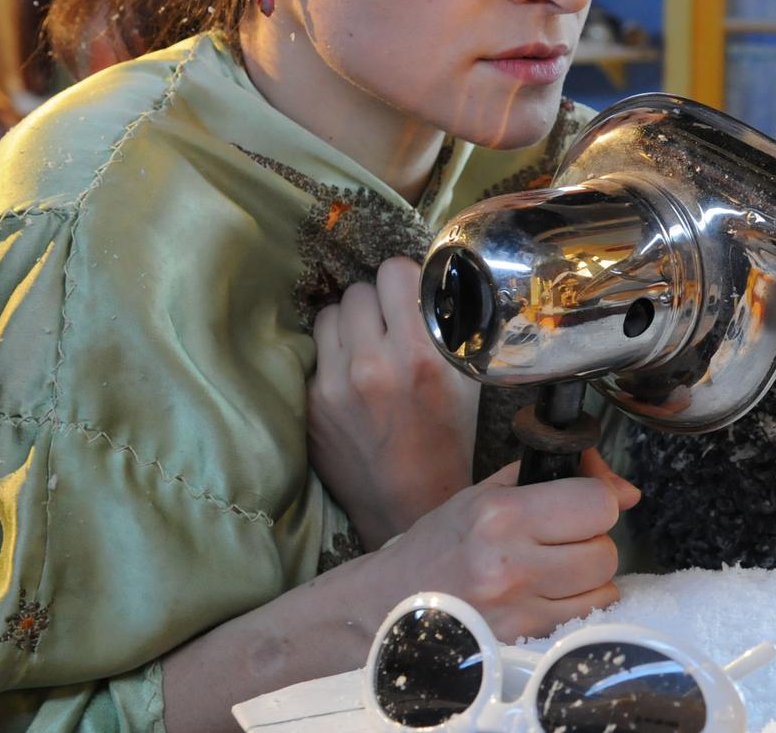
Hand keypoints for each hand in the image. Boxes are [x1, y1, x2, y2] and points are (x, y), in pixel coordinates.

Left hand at [310, 256, 477, 548]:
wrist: (409, 504)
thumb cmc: (448, 439)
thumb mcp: (467, 379)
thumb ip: (449, 327)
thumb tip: (432, 283)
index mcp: (418, 355)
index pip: (394, 271)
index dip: (405, 279)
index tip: (410, 296)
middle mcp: (370, 365)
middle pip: (357, 290)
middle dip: (375, 304)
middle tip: (389, 327)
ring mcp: (332, 386)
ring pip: (329, 315)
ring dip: (348, 325)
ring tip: (366, 350)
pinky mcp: (309, 405)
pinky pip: (314, 354)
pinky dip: (333, 359)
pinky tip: (351, 382)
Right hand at [370, 450, 641, 641]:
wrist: (386, 605)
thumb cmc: (439, 545)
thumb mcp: (485, 494)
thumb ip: (555, 477)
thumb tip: (625, 491)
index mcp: (500, 516)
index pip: (596, 504)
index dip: (598, 499)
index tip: (582, 503)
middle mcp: (510, 566)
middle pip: (605, 551)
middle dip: (592, 541)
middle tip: (561, 540)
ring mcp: (517, 612)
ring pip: (603, 588)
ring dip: (588, 578)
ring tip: (552, 570)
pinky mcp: (522, 644)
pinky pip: (583, 619)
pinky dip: (577, 606)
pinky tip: (546, 596)